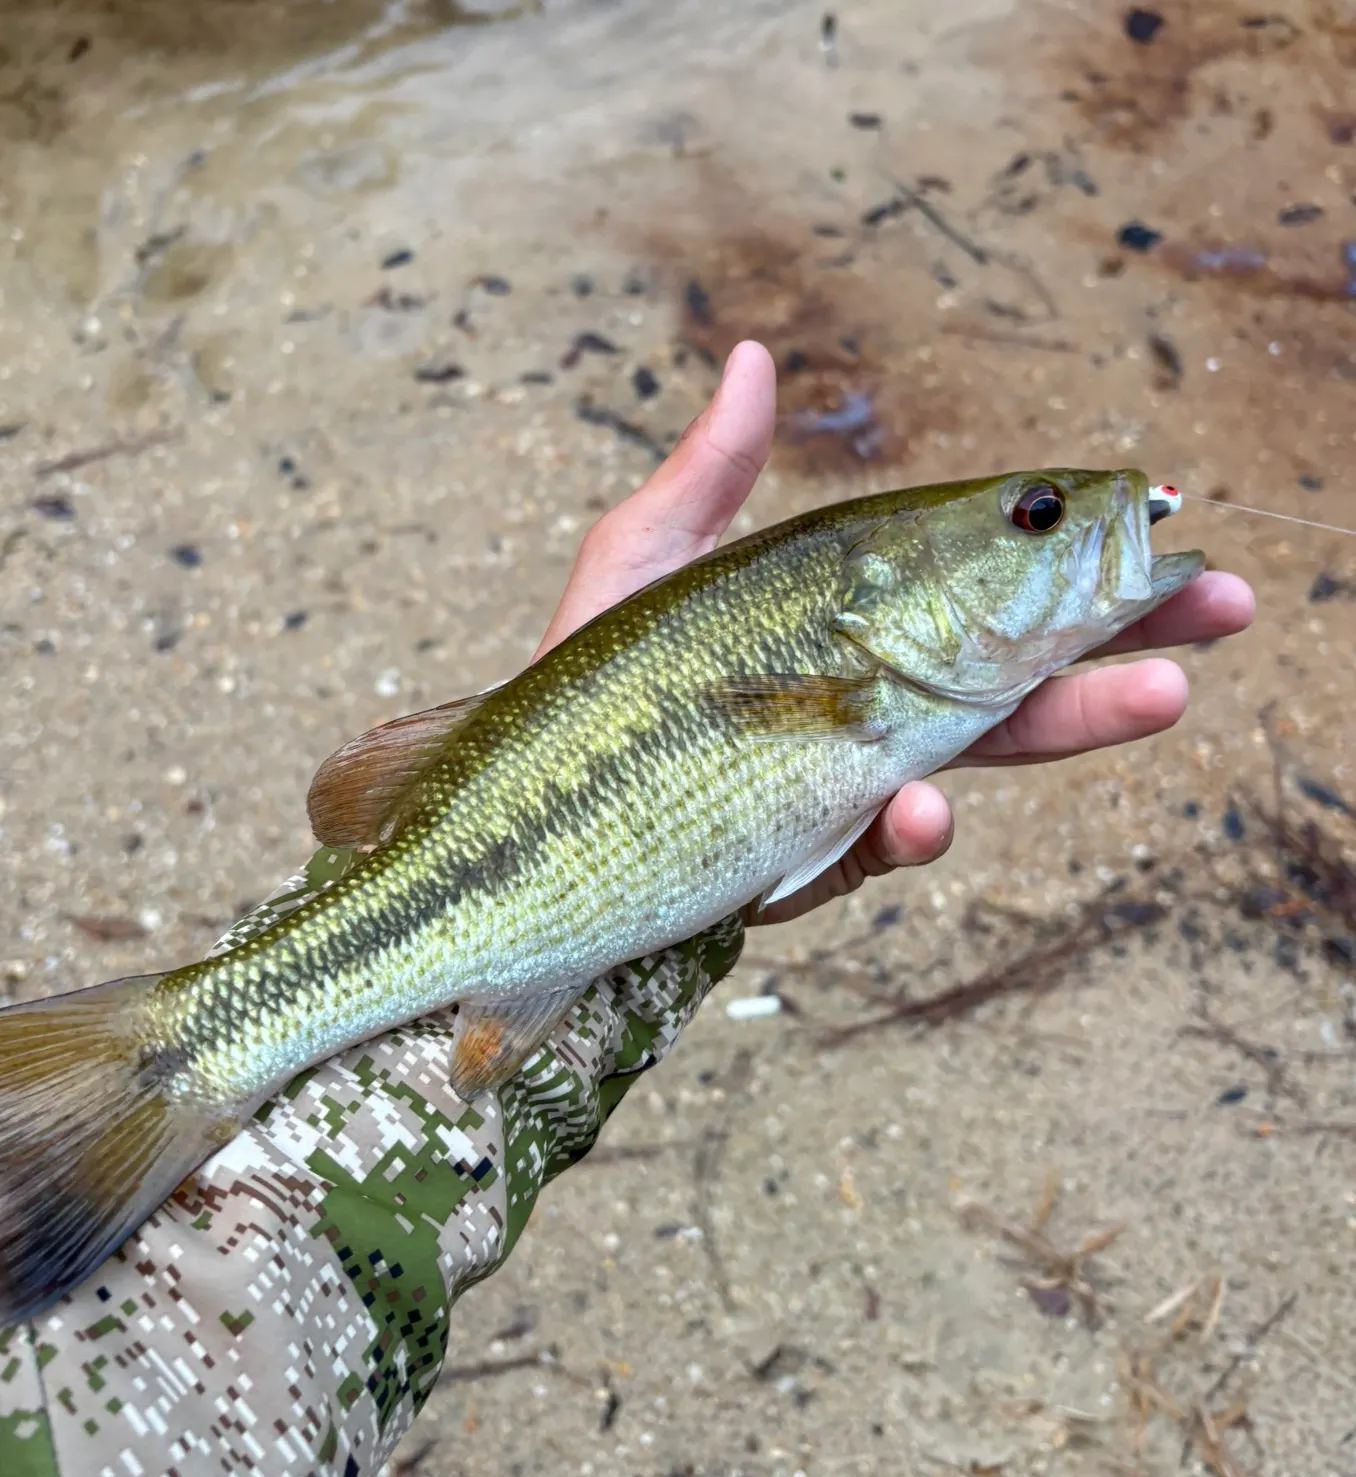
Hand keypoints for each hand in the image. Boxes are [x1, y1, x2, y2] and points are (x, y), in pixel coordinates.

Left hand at [535, 341, 1255, 925]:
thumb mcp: (643, 562)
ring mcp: (839, 788)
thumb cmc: (585, 687)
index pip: (980, 586)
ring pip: (975, 762)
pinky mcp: (800, 862)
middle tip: (1222, 605)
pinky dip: (901, 835)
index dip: (1066, 559)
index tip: (1154, 516)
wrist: (514, 826)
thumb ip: (713, 475)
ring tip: (1161, 693)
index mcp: (852, 628)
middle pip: (1013, 672)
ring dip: (1069, 727)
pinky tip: (920, 811)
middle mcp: (864, 704)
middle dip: (1122, 640)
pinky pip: (867, 852)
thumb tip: (757, 355)